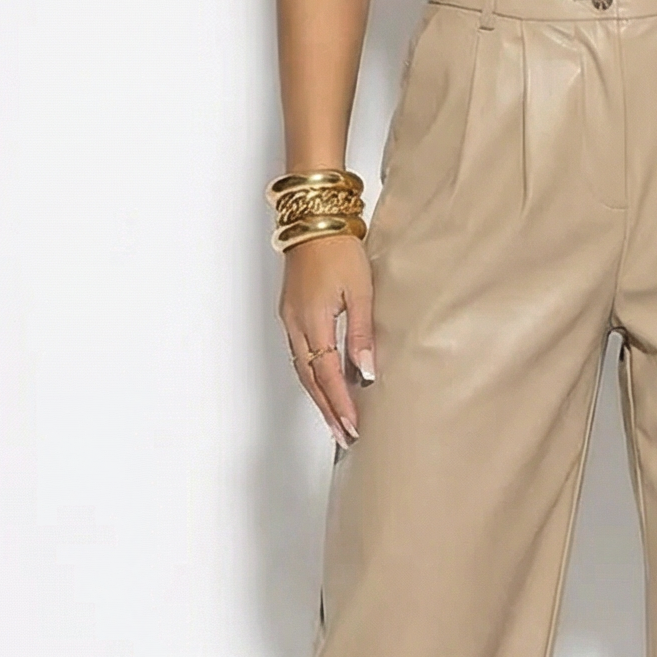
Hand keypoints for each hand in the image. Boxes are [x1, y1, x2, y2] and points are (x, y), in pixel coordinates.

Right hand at [280, 234, 374, 445]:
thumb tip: (365, 371)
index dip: (340, 404)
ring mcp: (290, 320)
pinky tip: (325, 384)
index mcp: (312, 321)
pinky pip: (300, 354)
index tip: (353, 427)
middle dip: (328, 410)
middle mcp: (295, 325)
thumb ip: (361, 334)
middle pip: (310, 380)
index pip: (326, 375)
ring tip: (337, 419)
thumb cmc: (337, 248)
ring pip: (303, 369)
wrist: (313, 220)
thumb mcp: (360, 291)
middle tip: (345, 436)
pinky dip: (313, 375)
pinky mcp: (292, 314)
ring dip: (319, 396)